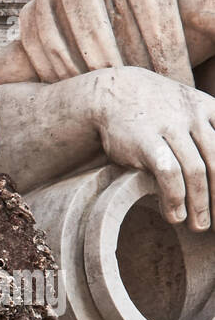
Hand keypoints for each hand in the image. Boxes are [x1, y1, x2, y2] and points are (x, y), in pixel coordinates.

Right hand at [91, 68, 214, 231]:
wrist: (113, 93)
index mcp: (210, 108)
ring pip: (196, 171)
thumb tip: (213, 168)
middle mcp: (194, 116)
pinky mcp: (146, 141)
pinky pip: (168, 173)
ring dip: (200, 204)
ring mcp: (171, 127)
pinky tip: (174, 215)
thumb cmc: (153, 107)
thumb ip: (208, 128)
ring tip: (199, 226)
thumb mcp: (188, 108)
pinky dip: (174, 198)